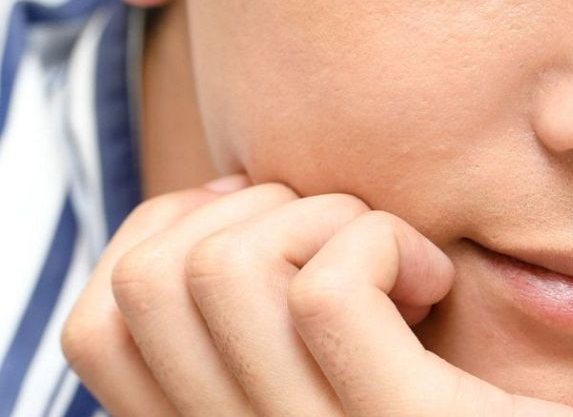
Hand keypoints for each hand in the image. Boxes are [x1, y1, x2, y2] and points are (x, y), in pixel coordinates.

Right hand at [61, 177, 572, 415]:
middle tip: (351, 243)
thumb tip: (234, 190)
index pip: (96, 323)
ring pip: (225, 266)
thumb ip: (269, 311)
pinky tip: (436, 283)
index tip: (276, 226)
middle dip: (260, 208)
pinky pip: (329, 292)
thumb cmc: (466, 392)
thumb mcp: (346, 351)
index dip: (172, 231)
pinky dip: (381, 240)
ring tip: (401, 268)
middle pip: (155, 276)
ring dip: (326, 216)